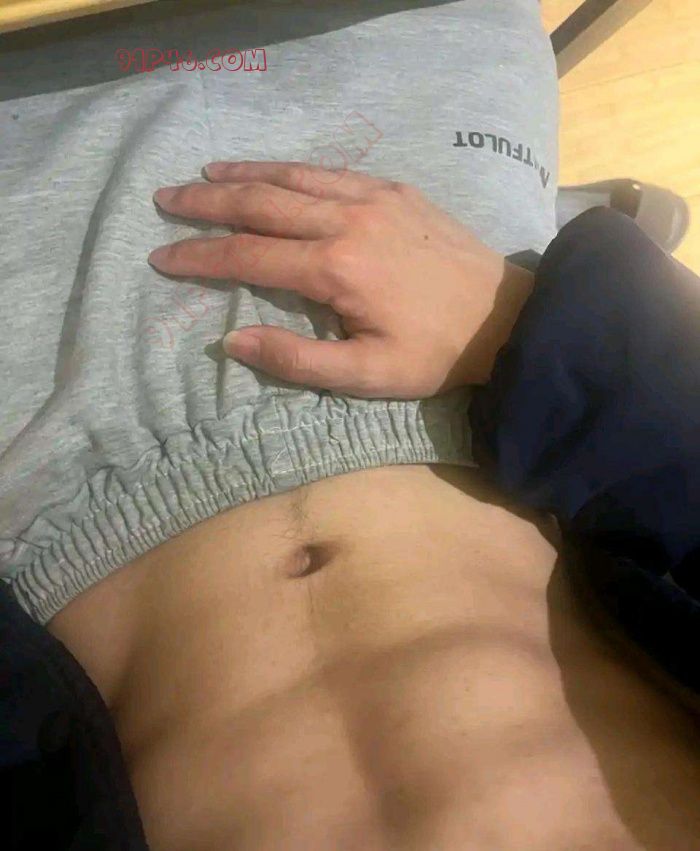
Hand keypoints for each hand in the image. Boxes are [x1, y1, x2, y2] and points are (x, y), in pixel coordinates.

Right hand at [148, 161, 534, 398]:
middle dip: (207, 203)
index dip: (200, 256)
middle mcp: (346, 221)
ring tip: (204, 175)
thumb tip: (232, 342)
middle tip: (166, 199)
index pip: (248, 256)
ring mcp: (372, 197)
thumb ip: (297, 360)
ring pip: (292, 178)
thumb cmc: (435, 353)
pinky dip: (290, 169)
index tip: (163, 256)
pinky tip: (271, 171)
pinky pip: (329, 171)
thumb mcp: (367, 375)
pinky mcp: (393, 190)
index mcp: (335, 269)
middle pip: (260, 205)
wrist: (505, 315)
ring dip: (243, 175)